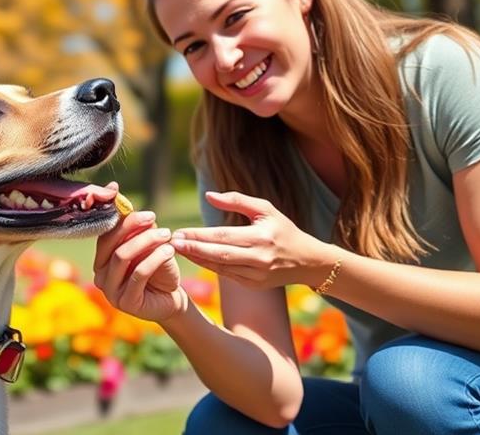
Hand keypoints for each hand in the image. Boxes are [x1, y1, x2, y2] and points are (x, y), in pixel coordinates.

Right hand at [93, 210, 186, 321]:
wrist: (171, 300)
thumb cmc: (158, 272)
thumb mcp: (149, 248)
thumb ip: (140, 233)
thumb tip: (135, 211)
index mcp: (102, 261)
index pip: (106, 236)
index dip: (125, 221)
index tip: (148, 214)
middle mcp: (100, 276)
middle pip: (111, 245)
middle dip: (133, 228)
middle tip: (154, 219)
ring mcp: (110, 292)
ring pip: (122, 256)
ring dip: (146, 241)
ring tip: (167, 235)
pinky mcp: (125, 302)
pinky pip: (138, 274)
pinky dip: (155, 258)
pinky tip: (170, 251)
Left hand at [171, 191, 324, 289]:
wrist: (307, 261)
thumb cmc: (283, 229)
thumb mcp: (265, 209)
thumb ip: (236, 200)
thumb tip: (208, 195)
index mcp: (261, 237)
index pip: (223, 236)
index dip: (199, 236)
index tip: (179, 232)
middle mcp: (258, 258)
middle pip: (218, 254)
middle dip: (193, 249)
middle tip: (172, 243)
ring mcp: (256, 275)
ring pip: (220, 267)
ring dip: (197, 259)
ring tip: (178, 250)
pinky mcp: (253, 284)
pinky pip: (226, 275)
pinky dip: (209, 266)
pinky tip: (195, 258)